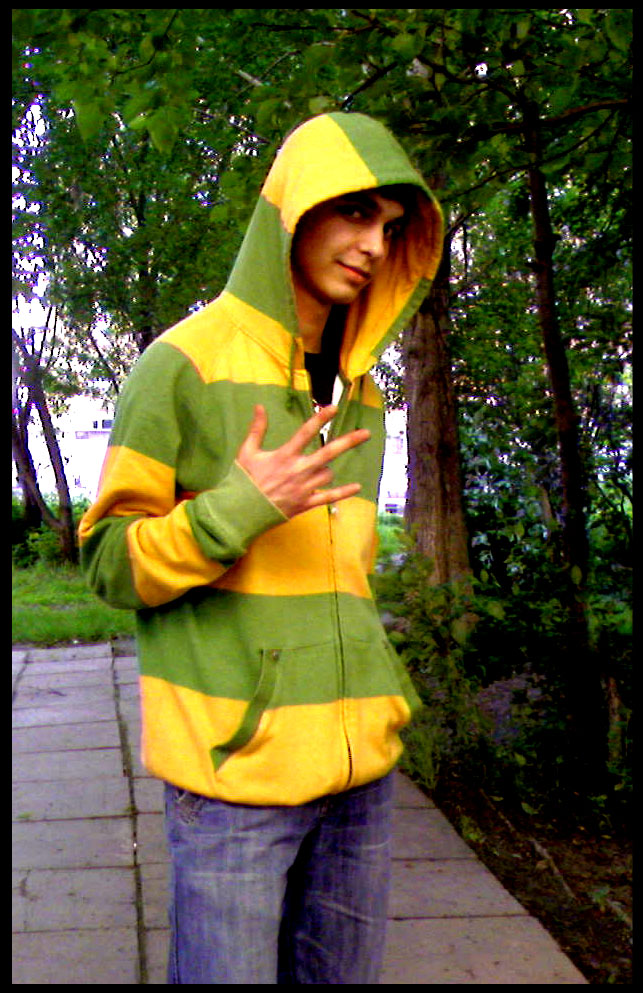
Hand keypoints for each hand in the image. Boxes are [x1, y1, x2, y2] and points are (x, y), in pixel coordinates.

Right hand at [236, 404, 370, 518]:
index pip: (306, 432)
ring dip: (326, 469)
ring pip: (327, 474)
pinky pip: (328, 497)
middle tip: (366, 433)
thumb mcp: (247, 451)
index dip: (320, 419)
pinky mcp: (304, 504)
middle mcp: (298, 470)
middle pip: (329, 453)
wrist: (240, 511)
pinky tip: (357, 487)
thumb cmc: (243, 480)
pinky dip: (343, 493)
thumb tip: (260, 406)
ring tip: (314, 470)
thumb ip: (257, 428)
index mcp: (284, 455)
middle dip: (348, 441)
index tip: (333, 407)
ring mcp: (303, 488)